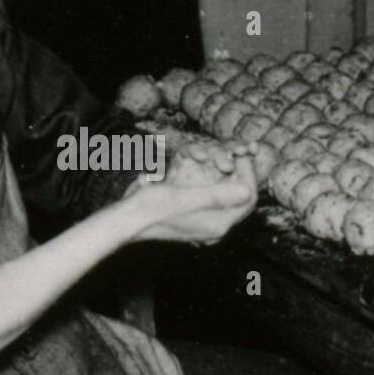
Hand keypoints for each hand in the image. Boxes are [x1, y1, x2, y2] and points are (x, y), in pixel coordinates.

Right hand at [125, 158, 255, 242]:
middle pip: (239, 194)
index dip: (248, 174)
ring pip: (225, 191)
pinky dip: (209, 177)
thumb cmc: (151, 209)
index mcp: (218, 224)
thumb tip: (247, 191)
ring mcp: (205, 221)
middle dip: (237, 170)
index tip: (240, 153)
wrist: (126, 220)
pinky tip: (201, 163)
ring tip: (215, 154)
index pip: (247, 199)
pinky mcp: (195, 215)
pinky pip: (211, 193)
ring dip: (222, 171)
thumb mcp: (185, 197)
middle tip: (232, 150)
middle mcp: (215, 224)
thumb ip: (217, 196)